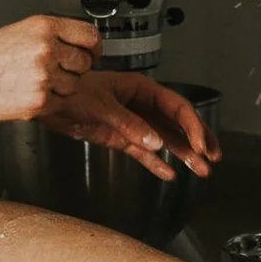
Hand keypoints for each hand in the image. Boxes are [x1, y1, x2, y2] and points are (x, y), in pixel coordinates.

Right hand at [0, 15, 99, 122]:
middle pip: (86, 62)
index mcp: (43, 26)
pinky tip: (28, 93)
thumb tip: (79, 45)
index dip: (94, 47)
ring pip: (75, 85)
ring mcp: (44, 76)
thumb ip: (51, 36)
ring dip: (61, 87)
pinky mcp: (40, 101)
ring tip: (34, 81)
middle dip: (74, 69)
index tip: (93, 52)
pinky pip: (61, 103)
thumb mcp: (18, 31)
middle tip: (52, 70)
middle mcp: (47, 48)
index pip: (90, 35)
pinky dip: (50, 102)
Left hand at [38, 72, 220, 180]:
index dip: (192, 126)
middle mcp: (141, 105)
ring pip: (165, 140)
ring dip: (183, 155)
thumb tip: (155, 142)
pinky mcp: (120, 138)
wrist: (48, 99)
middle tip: (212, 157)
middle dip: (197, 141)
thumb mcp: (102, 105)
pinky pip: (144, 152)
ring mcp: (132, 122)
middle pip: (177, 124)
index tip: (201, 145)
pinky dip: (156, 163)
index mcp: (141, 88)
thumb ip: (130, 125)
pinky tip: (168, 173)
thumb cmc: (71, 90)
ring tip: (201, 170)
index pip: (177, 107)